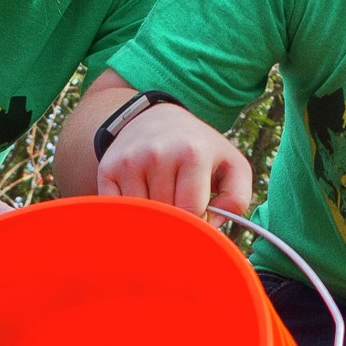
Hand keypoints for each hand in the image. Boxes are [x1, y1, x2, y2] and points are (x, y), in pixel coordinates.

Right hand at [97, 103, 252, 216]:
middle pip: (166, 217)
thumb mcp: (232, 165)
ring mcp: (129, 162)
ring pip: (142, 218)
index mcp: (192, 153)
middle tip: (182, 208)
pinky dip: (131, 216)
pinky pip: (118, 213)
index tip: (200, 220)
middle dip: (176, 223)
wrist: (156, 119)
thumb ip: (237, 199)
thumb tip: (212, 227)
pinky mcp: (107, 170)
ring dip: (153, 220)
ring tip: (163, 199)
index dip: (198, 225)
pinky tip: (143, 200)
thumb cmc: (198, 149)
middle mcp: (157, 154)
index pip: (192, 213)